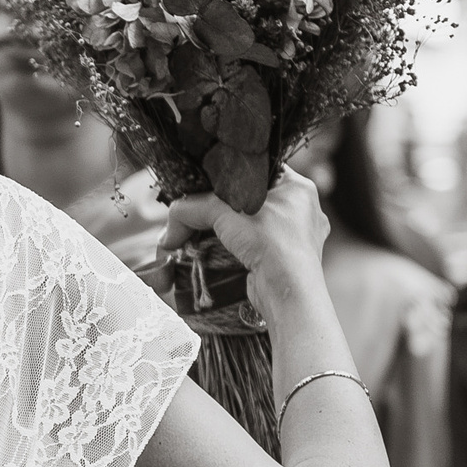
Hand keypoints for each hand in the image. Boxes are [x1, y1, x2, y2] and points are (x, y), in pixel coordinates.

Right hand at [166, 167, 331, 320]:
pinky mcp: (283, 260)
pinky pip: (254, 247)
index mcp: (298, 188)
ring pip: (251, 225)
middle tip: (198, 214)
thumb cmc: (273, 245)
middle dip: (222, 210)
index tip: (205, 184)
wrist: (289, 295)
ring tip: (203, 237)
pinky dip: (235, 251)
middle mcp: (300, 210)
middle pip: (250, 200)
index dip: (230, 176)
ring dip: (226, 232)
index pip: (257, 171)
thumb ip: (191, 210)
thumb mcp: (224, 214)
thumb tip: (167, 231)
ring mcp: (294, 237)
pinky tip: (219, 254)